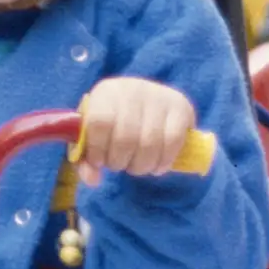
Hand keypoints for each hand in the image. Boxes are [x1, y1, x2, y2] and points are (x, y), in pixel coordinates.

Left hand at [73, 77, 199, 176]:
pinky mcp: (181, 107)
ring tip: (137, 166)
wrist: (146, 105)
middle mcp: (133, 89)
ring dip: (141, 165)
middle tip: (119, 165)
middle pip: (125, 137)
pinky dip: (163, 162)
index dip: (98, 149)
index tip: (99, 162)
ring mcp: (159, 96)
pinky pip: (173, 142)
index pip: (99, 122)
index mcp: (106, 92)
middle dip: (120, 161)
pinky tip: (156, 166)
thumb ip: (86, 160)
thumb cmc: (113, 125)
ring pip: (150, 143)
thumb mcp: (93, 137)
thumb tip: (93, 179)